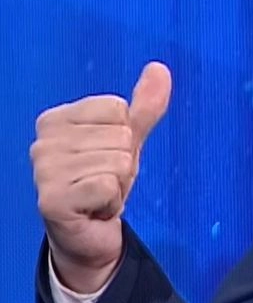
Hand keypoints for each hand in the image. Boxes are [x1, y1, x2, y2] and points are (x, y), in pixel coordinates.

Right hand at [30, 62, 172, 292]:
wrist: (89, 233)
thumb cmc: (103, 181)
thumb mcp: (129, 140)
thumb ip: (145, 106)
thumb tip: (160, 68)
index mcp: (55, 119)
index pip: (118, 108)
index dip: (125, 135)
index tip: (107, 156)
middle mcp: (43, 143)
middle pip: (121, 135)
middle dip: (124, 163)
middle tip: (104, 180)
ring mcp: (44, 171)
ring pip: (118, 161)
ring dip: (119, 184)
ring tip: (99, 194)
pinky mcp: (52, 200)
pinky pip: (109, 185)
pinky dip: (112, 201)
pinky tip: (95, 208)